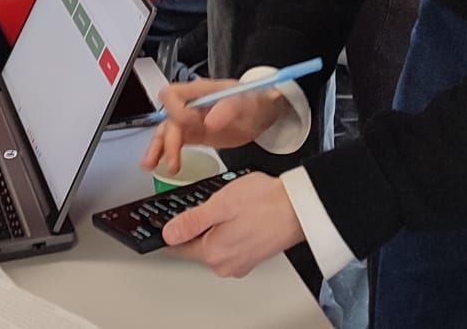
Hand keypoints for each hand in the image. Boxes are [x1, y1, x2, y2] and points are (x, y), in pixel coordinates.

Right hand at [142, 78, 291, 175]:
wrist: (263, 113)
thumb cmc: (254, 101)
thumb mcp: (246, 101)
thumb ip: (229, 109)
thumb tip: (210, 121)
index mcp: (200, 91)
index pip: (173, 94)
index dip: (176, 110)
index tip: (190, 124)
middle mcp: (191, 105)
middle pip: (169, 118)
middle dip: (167, 139)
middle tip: (172, 160)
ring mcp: (191, 120)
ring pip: (166, 132)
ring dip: (158, 148)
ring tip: (151, 164)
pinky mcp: (195, 134)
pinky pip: (175, 142)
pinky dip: (165, 152)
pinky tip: (158, 164)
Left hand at [160, 172, 305, 277]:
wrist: (299, 208)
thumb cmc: (264, 202)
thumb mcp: (219, 204)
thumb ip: (191, 221)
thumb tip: (167, 234)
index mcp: (213, 253)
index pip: (178, 246)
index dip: (171, 228)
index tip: (170, 217)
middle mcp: (225, 264)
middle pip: (196, 244)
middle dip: (197, 223)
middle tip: (211, 202)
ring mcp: (240, 262)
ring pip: (214, 243)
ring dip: (215, 225)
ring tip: (230, 205)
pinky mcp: (252, 256)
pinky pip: (230, 243)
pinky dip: (229, 229)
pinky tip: (240, 213)